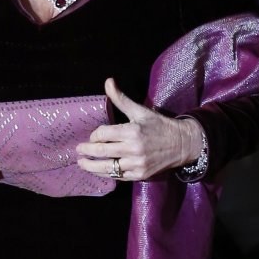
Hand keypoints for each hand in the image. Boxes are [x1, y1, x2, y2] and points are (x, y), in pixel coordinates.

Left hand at [76, 78, 203, 180]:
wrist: (181, 144)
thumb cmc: (159, 125)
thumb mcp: (140, 110)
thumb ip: (121, 99)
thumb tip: (108, 81)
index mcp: (132, 131)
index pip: (103, 134)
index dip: (94, 135)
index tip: (94, 136)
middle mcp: (133, 149)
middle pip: (102, 151)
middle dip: (87, 151)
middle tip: (78, 150)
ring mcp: (136, 164)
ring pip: (107, 167)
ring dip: (91, 166)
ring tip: (82, 163)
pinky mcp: (139, 175)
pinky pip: (118, 176)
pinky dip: (105, 174)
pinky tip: (98, 170)